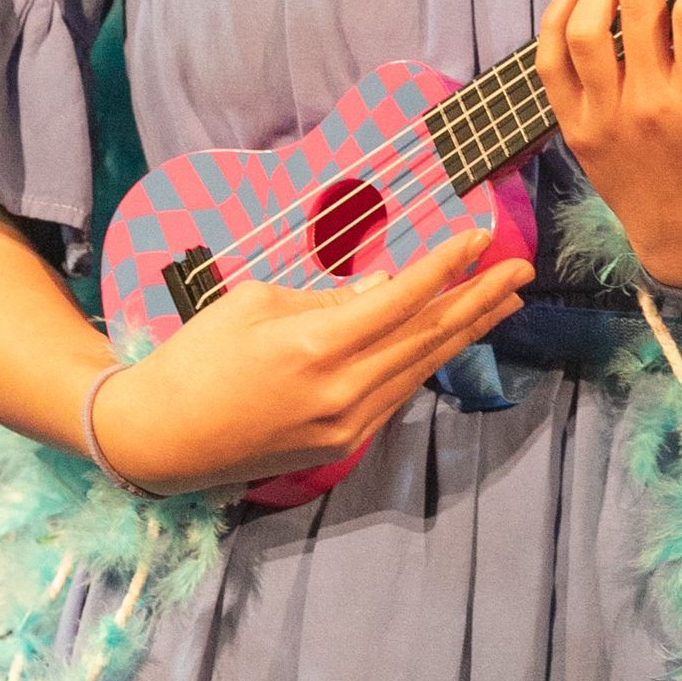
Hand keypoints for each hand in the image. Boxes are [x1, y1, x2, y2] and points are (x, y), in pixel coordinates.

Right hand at [92, 228, 531, 494]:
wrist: (161, 438)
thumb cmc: (198, 355)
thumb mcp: (257, 303)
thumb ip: (330, 300)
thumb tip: (386, 289)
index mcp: (314, 348)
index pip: (401, 300)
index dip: (446, 266)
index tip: (479, 236)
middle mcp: (340, 392)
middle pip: (427, 338)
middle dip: (478, 298)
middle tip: (520, 268)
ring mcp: (345, 425)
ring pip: (420, 368)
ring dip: (465, 331)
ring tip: (504, 300)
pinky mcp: (341, 444)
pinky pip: (396, 393)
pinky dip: (426, 360)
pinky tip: (449, 337)